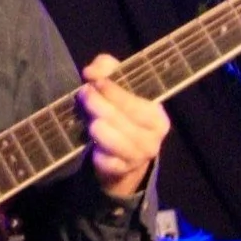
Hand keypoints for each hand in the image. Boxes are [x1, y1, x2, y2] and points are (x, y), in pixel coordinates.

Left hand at [77, 54, 169, 198]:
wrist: (123, 160)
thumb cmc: (121, 116)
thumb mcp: (117, 88)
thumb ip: (107, 69)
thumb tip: (91, 71)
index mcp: (157, 117)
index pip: (134, 103)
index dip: (114, 91)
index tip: (95, 81)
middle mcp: (152, 139)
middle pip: (123, 120)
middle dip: (100, 105)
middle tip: (84, 94)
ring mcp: (137, 158)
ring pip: (115, 141)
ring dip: (99, 128)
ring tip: (90, 121)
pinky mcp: (121, 171)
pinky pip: (106, 161)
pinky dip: (97, 152)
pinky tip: (92, 144)